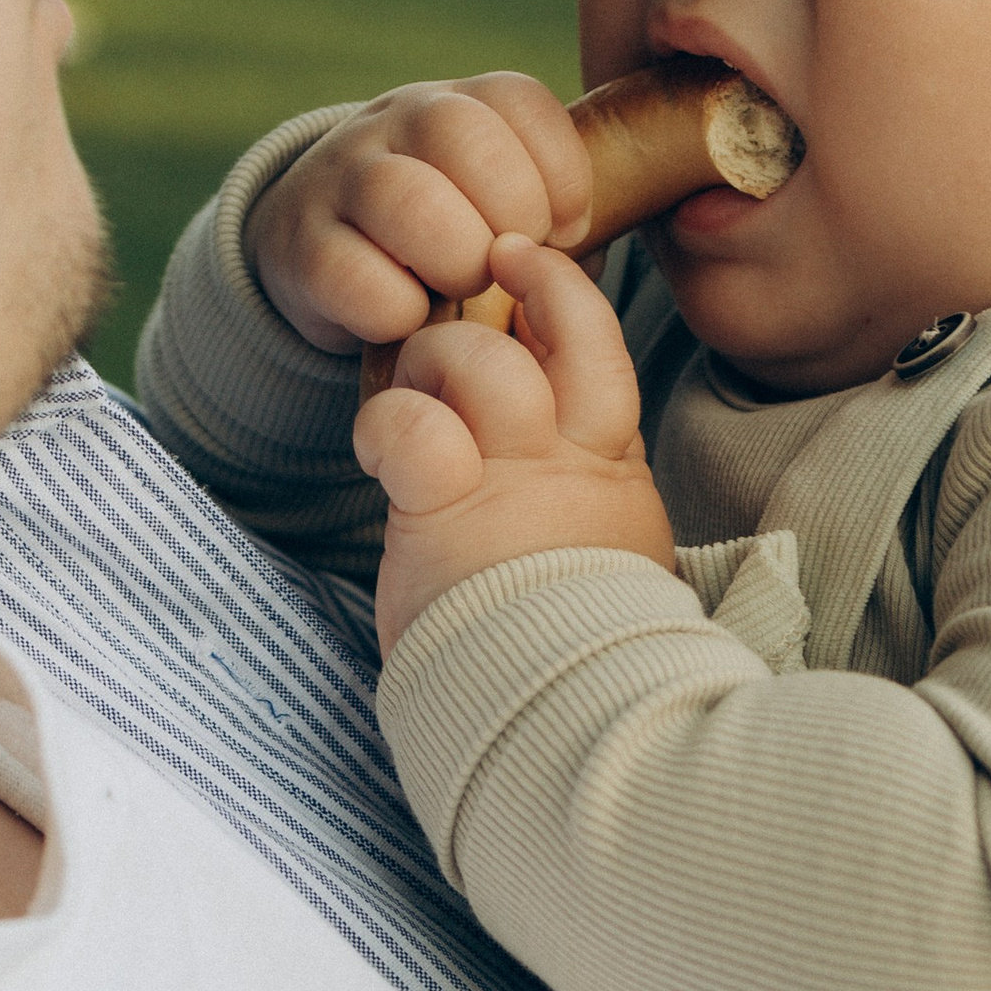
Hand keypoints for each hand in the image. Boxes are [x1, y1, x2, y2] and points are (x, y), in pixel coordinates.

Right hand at [245, 75, 591, 354]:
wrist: (319, 248)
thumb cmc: (445, 236)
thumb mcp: (498, 204)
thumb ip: (549, 216)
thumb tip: (576, 257)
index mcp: (457, 102)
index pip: (519, 101)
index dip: (561, 173)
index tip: (566, 231)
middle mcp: (394, 123)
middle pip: (460, 132)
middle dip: (511, 211)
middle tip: (511, 261)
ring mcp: (341, 179)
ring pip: (405, 197)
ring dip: (456, 259)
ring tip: (464, 289)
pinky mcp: (301, 248)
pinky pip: (353, 276)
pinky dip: (396, 311)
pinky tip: (408, 317)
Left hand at [353, 238, 676, 652]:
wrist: (571, 723)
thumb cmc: (575, 656)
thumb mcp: (611, 564)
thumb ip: (589, 502)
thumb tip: (566, 470)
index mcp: (612, 472)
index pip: (596, 347)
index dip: (558, 295)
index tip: (522, 267)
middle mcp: (572, 462)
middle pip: (550, 330)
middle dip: (495, 304)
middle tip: (454, 322)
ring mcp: (516, 480)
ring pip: (479, 358)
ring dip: (431, 360)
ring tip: (410, 400)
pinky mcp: (450, 510)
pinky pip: (411, 424)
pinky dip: (385, 423)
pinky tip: (378, 455)